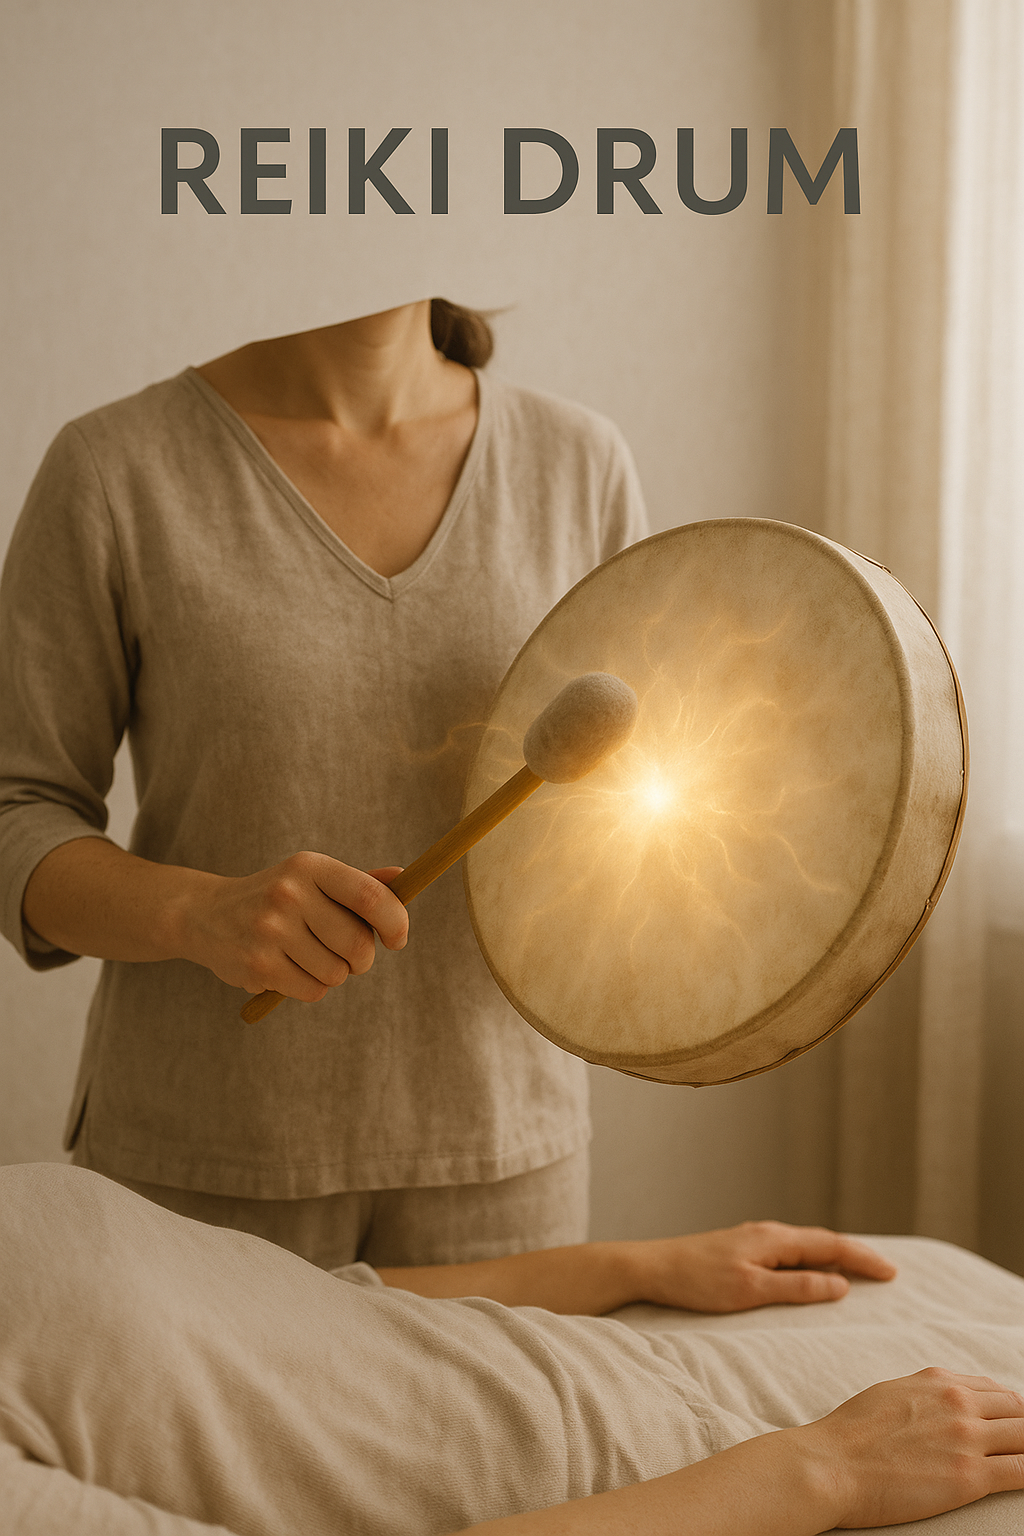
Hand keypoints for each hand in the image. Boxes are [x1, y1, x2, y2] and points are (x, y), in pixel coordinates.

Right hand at [177, 852, 407, 999]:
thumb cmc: (276, 898)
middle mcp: (289, 893)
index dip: (395, 922)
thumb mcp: (313, 880)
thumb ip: (359, 882)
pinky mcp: (258, 965)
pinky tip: (288, 969)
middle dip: (362, 958)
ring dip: (333, 974)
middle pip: (358, 944)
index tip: (396, 939)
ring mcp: (270, 930)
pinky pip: (313, 991)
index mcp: (310, 867)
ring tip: (307, 957)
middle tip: (347, 955)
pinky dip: (310, 987)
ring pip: (337, 973)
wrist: (206, 915)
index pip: (370, 897)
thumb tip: (404, 877)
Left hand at [624, 1221, 896, 1311]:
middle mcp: (768, 1233)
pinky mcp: (743, 1249)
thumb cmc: (697, 1281)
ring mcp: (754, 1239)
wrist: (651, 1268)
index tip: (893, 1272)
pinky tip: (813, 1270)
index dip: (863, 1259)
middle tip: (889, 1272)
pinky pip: (790, 1251)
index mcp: (774, 1239)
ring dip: (835, 1256)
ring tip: (861, 1270)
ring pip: (806, 1245)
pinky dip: (813, 1259)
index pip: (830, 1245)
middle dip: (856, 1255)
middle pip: (822, 1241)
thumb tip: (839, 1285)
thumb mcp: (750, 1290)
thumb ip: (796, 1287)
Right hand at [799, 1368, 1023, 1527]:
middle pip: (1018, 1411)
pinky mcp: (970, 1476)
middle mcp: (958, 1402)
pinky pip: (1021, 1472)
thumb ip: (928, 1396)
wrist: (832, 1464)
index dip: (1013, 1411)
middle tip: (1022, 1444)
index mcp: (938, 1380)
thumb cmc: (853, 1435)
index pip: (997, 1391)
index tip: (1016, 1425)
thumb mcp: (893, 1394)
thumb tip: (949, 1405)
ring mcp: (966, 1438)